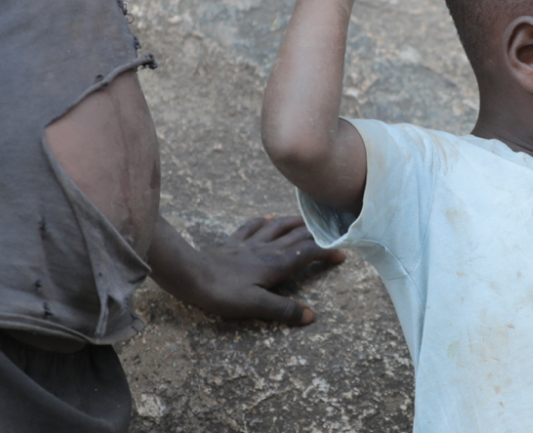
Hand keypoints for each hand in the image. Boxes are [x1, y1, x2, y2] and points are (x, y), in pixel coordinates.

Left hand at [193, 216, 344, 324]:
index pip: (307, 253)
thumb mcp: (256, 306)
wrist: (191, 275)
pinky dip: (263, 221)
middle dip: (316, 235)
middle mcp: (266, 249)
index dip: (326, 252)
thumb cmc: (223, 293)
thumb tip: (311, 315)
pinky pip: (251, 226)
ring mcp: (248, 243)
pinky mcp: (232, 243)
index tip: (341, 254)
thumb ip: (284, 309)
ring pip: (277, 227)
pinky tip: (268, 217)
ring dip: (294, 222)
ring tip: (306, 220)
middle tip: (330, 235)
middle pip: (296, 236)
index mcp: (276, 264)